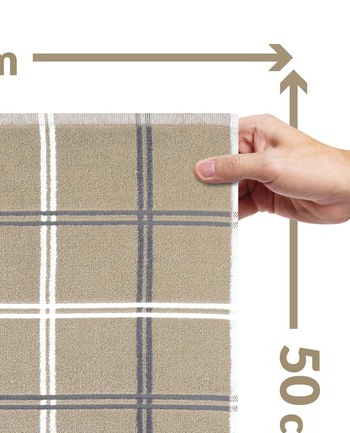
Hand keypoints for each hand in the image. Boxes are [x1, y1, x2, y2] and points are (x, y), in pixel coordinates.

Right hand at [194, 114, 349, 223]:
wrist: (345, 194)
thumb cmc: (318, 168)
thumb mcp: (270, 164)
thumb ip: (233, 167)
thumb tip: (202, 168)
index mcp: (258, 131)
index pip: (220, 137)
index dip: (200, 150)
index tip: (180, 164)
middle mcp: (255, 151)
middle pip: (219, 166)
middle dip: (205, 180)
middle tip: (183, 192)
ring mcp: (258, 175)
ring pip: (227, 188)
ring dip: (216, 200)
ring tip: (196, 209)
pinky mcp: (262, 196)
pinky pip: (238, 204)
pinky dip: (228, 213)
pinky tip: (216, 219)